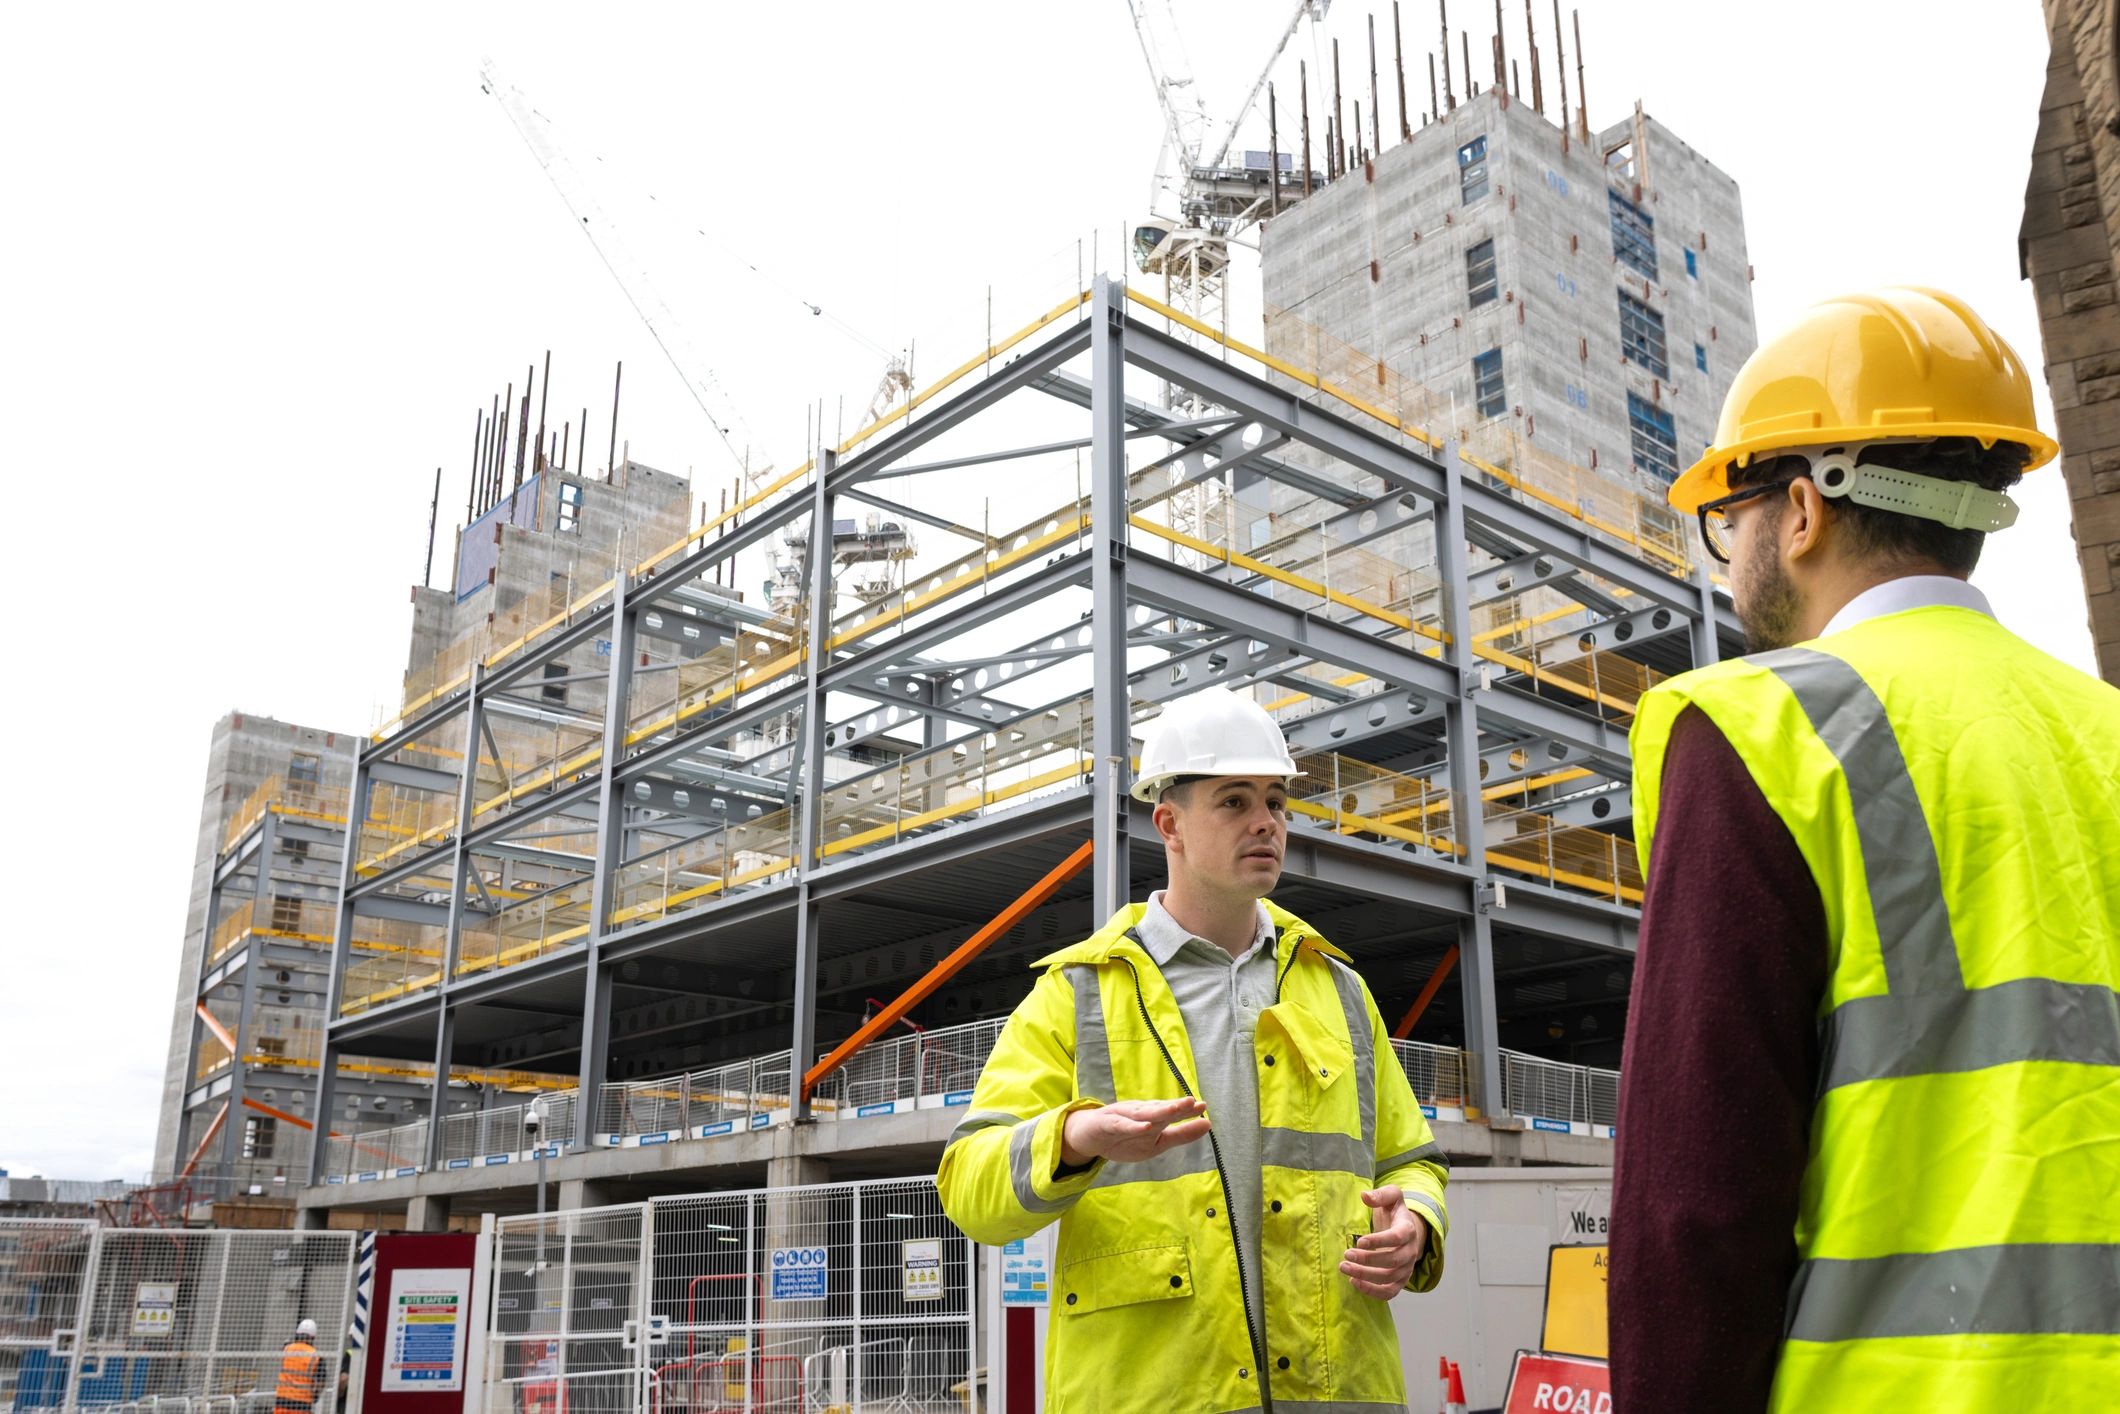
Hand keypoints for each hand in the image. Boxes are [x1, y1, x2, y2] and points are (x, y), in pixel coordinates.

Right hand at [1059, 1098, 1210, 1164]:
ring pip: (1142, 1113)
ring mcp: (1122, 1116)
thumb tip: (1208, 1124)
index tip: (1203, 1106)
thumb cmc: (1125, 1136)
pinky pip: (1121, 1124)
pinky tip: (1145, 1126)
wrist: (1088, 1136)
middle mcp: (1139, 1112)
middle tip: (1192, 1102)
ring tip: (1174, 1109)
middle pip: (1159, 1109)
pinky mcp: (1107, 1124)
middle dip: (1175, 1106)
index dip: (1186, 1110)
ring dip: (1158, 1111)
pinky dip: (1133, 1125)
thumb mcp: (1156, 1141)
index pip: (1171, 1112)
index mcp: (1152, 1116)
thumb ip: (1181, 1134)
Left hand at [1340, 1186, 1427, 1298]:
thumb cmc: (1395, 1212)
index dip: (1379, 1241)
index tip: (1359, 1241)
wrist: (1406, 1231)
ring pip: (1389, 1278)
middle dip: (1368, 1260)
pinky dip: (1373, 1291)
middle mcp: (1411, 1251)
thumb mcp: (1392, 1196)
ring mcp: (1407, 1268)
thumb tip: (1365, 1196)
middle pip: (1393, 1261)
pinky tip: (1354, 1282)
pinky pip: (1389, 1292)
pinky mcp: (1400, 1281)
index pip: (1397, 1238)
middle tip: (1347, 1255)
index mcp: (1408, 1230)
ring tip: (1345, 1268)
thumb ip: (1381, 1195)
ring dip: (1366, 1276)